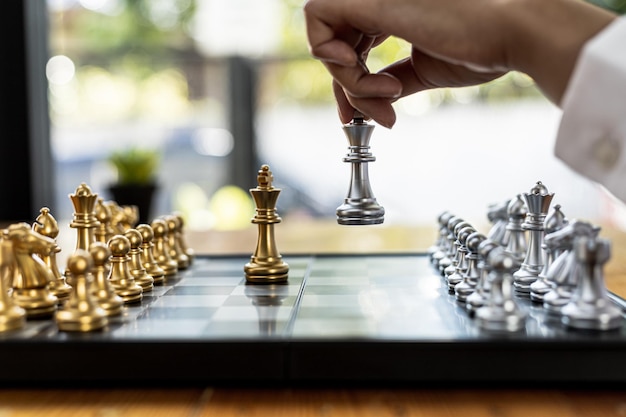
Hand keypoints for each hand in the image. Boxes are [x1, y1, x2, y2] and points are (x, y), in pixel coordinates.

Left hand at [304, 0, 615, 126]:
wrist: (511, 35)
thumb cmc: (479, 49)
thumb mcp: (421, 70)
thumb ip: (390, 80)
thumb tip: (369, 103)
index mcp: (391, 9)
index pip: (348, 45)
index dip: (346, 81)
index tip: (356, 113)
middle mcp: (378, 0)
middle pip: (332, 46)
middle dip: (345, 88)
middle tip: (372, 114)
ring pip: (323, 38)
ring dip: (348, 80)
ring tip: (387, 96)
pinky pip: (317, 18)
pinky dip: (331, 56)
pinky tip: (366, 75)